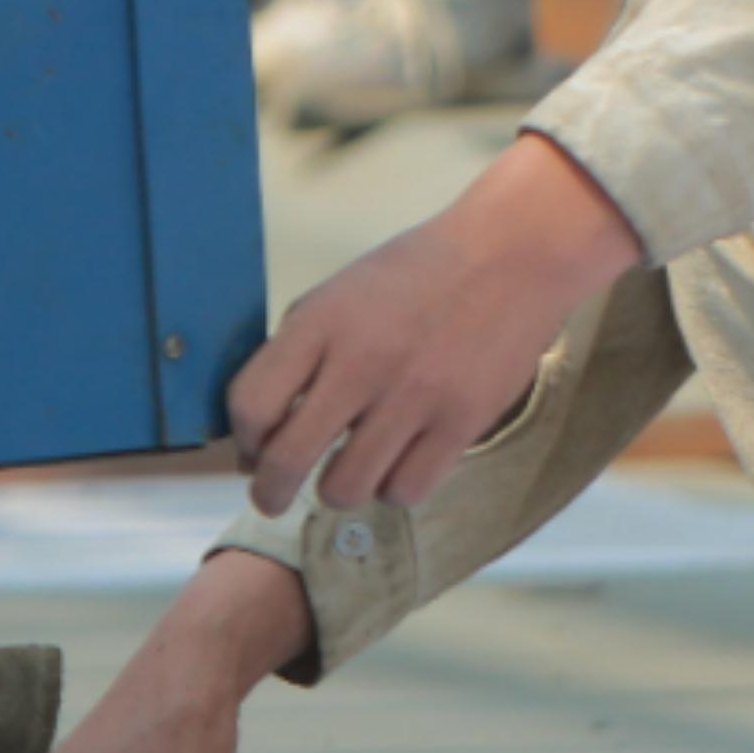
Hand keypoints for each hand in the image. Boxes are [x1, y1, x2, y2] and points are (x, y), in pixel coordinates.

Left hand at [228, 133, 643, 514]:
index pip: (251, 404)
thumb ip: (299, 351)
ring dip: (338, 490)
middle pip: (288, 460)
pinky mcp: (461, 422)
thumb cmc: (417, 273)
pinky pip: (405, 490)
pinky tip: (398, 464)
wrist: (510, 253)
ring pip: (347, 489)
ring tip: (349, 471)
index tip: (252, 451)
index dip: (243, 440)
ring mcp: (413, 396)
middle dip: (269, 492)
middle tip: (272, 499)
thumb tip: (262, 430)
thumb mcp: (341, 293)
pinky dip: (394, 487)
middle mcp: (361, 362)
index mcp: (320, 322)